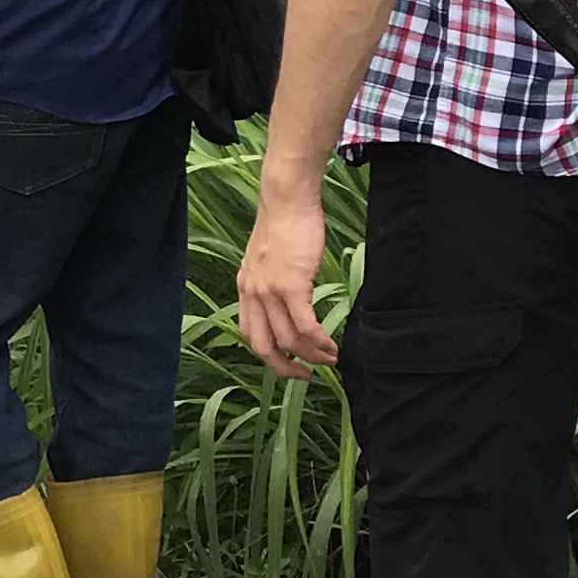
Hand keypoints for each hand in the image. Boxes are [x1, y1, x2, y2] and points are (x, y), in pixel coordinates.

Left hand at [236, 188, 338, 377]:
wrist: (287, 201)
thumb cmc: (285, 225)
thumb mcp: (267, 258)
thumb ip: (271, 281)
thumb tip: (288, 299)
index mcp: (246, 288)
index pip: (250, 333)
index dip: (268, 355)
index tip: (287, 363)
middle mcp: (252, 294)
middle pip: (264, 346)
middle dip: (285, 368)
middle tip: (306, 376)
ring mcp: (270, 291)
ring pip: (289, 339)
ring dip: (312, 355)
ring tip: (330, 358)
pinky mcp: (292, 285)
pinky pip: (305, 325)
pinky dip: (319, 341)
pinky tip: (331, 345)